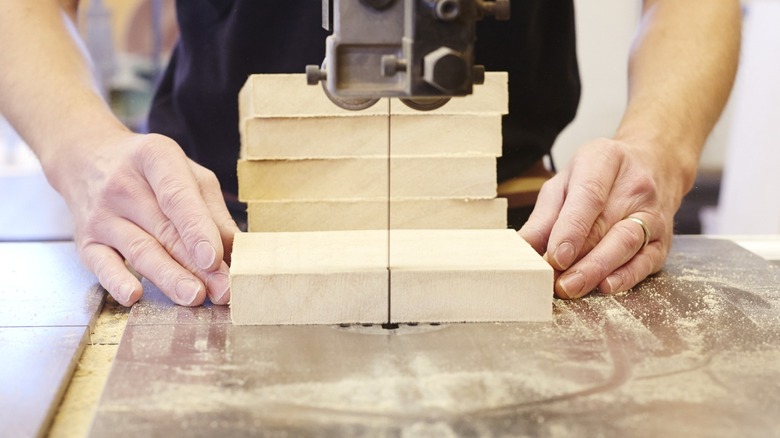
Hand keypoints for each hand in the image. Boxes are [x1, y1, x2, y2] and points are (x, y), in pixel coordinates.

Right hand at [54, 131, 239, 305]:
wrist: (86, 158)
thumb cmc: (150, 171)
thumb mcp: (187, 173)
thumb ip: (212, 210)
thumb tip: (237, 249)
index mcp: (155, 158)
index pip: (177, 197)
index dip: (197, 229)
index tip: (215, 259)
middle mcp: (123, 185)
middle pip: (165, 231)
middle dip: (196, 265)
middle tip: (222, 290)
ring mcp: (102, 215)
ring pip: (140, 251)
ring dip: (169, 278)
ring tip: (195, 298)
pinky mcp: (86, 241)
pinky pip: (101, 265)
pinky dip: (116, 282)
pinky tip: (134, 296)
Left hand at [519, 138, 686, 298]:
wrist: (654, 164)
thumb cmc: (600, 175)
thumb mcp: (565, 181)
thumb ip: (545, 215)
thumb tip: (522, 247)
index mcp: (605, 161)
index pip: (589, 195)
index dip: (571, 229)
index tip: (555, 256)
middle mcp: (634, 186)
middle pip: (605, 225)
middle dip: (578, 258)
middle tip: (554, 281)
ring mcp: (652, 213)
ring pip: (626, 243)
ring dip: (598, 269)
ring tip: (572, 287)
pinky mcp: (663, 238)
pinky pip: (647, 260)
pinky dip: (626, 277)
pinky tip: (606, 286)